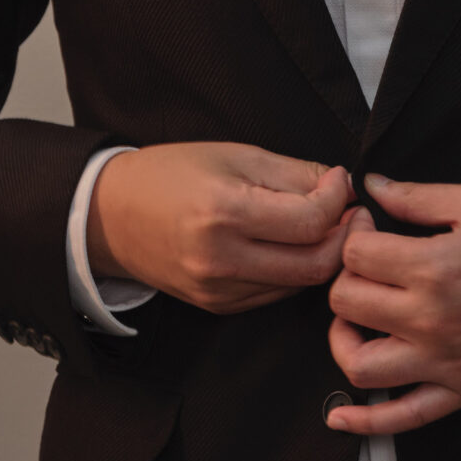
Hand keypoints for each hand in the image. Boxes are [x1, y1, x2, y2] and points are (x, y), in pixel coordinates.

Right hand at [89, 143, 353, 313]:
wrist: (110, 215)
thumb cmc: (170, 174)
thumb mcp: (234, 155)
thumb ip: (293, 173)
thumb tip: (341, 187)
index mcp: (224, 212)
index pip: (310, 222)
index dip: (337, 200)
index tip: (338, 181)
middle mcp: (221, 259)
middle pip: (315, 264)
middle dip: (345, 237)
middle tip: (350, 212)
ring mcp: (218, 289)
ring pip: (300, 284)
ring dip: (323, 256)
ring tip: (323, 225)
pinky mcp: (217, 305)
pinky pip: (275, 293)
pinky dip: (294, 271)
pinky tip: (291, 245)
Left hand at [324, 175, 460, 434]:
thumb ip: (420, 197)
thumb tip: (373, 186)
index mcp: (434, 268)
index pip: (356, 255)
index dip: (355, 233)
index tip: (371, 227)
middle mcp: (431, 320)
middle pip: (347, 304)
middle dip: (347, 278)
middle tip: (368, 267)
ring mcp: (443, 361)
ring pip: (359, 364)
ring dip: (344, 341)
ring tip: (356, 322)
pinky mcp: (460, 391)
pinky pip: (403, 416)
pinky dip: (366, 420)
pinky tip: (340, 416)